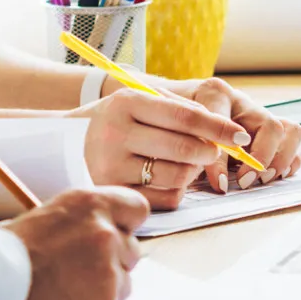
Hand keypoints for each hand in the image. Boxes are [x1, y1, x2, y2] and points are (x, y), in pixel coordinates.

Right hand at [5, 187, 148, 299]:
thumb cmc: (5, 252)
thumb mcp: (46, 218)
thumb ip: (80, 223)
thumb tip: (99, 229)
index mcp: (89, 203)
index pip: (137, 209)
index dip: (124, 225)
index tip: (113, 235)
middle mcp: (104, 232)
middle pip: (133, 250)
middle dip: (113, 261)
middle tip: (80, 270)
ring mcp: (107, 271)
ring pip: (124, 283)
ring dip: (103, 288)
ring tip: (66, 290)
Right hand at [79, 83, 286, 209]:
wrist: (60, 145)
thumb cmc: (111, 121)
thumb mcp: (134, 102)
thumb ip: (174, 108)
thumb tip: (218, 128)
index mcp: (126, 103)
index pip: (185, 116)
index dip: (218, 127)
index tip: (240, 135)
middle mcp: (117, 134)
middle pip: (184, 148)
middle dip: (209, 151)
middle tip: (214, 152)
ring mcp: (112, 166)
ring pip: (177, 175)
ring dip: (193, 172)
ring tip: (188, 164)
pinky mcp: (113, 193)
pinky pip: (163, 198)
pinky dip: (176, 190)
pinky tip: (169, 179)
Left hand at [161, 76, 300, 195]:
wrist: (178, 104)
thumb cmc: (175, 117)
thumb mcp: (172, 128)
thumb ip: (187, 147)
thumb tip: (218, 182)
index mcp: (215, 94)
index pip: (223, 121)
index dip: (222, 156)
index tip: (220, 183)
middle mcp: (243, 102)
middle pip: (270, 125)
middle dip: (262, 158)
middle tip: (244, 181)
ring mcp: (260, 114)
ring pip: (291, 130)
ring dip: (281, 159)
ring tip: (263, 179)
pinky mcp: (271, 129)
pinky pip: (294, 141)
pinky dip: (290, 161)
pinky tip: (273, 176)